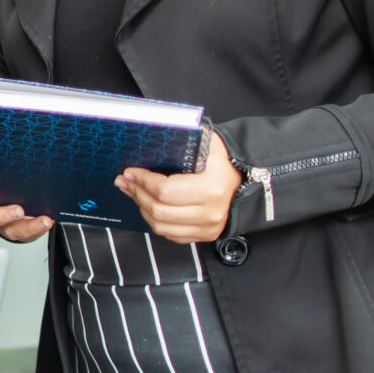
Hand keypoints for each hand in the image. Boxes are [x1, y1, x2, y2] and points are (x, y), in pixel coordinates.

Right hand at [0, 155, 54, 242]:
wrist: (10, 179)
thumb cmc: (5, 170)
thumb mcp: (4, 160)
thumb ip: (11, 160)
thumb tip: (30, 157)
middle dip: (3, 215)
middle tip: (19, 211)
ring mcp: (0, 221)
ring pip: (8, 230)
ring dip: (26, 227)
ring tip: (43, 220)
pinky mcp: (14, 228)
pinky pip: (24, 235)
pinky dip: (37, 230)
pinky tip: (46, 222)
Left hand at [115, 129, 241, 242]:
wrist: (246, 182)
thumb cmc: (225, 162)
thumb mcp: (208, 144)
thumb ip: (184, 141)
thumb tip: (153, 137)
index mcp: (211, 188)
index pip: (165, 190)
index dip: (143, 181)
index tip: (130, 172)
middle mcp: (210, 212)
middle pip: (159, 210)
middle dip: (137, 193)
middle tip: (126, 182)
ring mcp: (208, 227)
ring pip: (161, 226)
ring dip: (142, 208)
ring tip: (135, 193)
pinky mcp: (205, 235)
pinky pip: (170, 234)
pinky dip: (155, 221)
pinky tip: (148, 206)